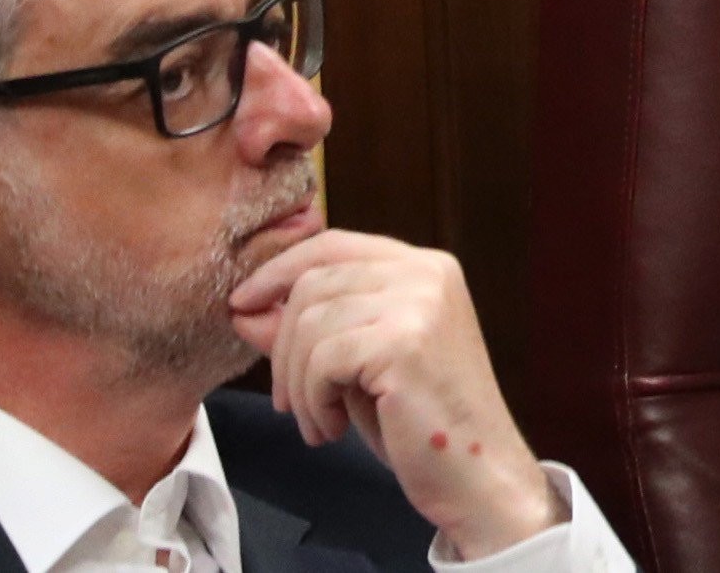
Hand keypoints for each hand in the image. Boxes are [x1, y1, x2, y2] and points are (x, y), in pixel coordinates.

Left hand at [229, 232, 561, 557]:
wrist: (477, 475)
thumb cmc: (420, 422)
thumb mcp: (357, 365)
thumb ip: (309, 330)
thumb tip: (243, 310)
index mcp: (426, 267)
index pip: (333, 245)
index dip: (278, 271)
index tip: (242, 305)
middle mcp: (427, 273)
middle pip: (313, 283)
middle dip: (283, 347)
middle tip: (288, 403)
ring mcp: (420, 303)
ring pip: (310, 322)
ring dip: (297, 383)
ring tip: (319, 422)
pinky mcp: (405, 341)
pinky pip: (322, 360)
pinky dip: (314, 401)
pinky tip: (333, 428)